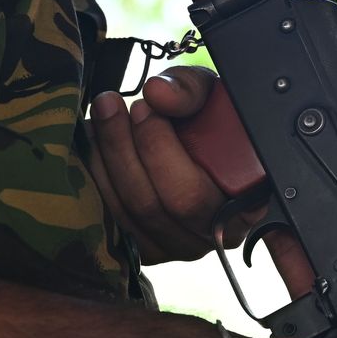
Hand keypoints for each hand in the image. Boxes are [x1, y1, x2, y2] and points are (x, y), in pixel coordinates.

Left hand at [86, 65, 246, 264]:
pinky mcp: (147, 248)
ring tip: (100, 115)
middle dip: (122, 148)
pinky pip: (110, 223)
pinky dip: (94, 181)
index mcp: (245, 204)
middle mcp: (213, 235)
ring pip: (127, 214)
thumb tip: (157, 94)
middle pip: (153, 206)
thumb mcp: (211, 95)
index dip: (159, 151)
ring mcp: (177, 246)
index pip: (192, 195)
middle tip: (111, 104)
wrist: (199, 140)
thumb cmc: (213, 121)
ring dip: (103, 160)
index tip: (143, 106)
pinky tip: (91, 145)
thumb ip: (191, 90)